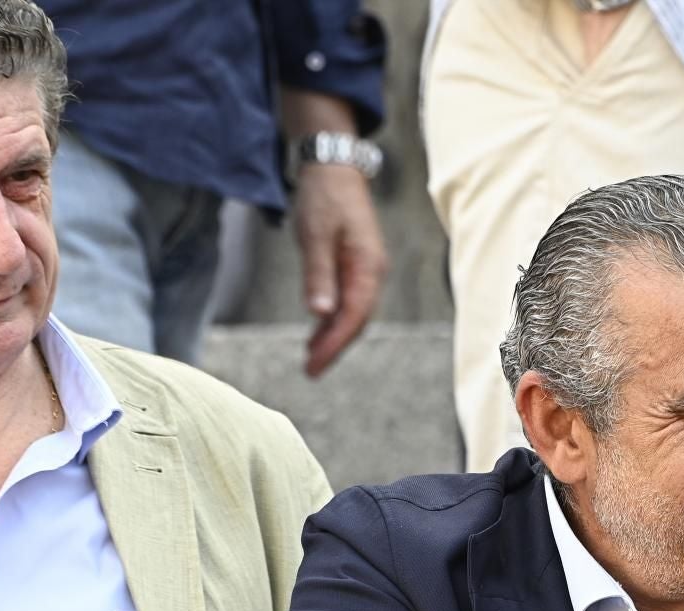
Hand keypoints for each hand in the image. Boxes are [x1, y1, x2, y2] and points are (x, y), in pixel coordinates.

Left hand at [293, 162, 387, 375]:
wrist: (334, 167)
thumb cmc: (324, 197)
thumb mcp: (315, 234)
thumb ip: (319, 274)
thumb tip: (320, 313)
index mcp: (368, 266)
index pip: (354, 315)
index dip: (335, 343)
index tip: (314, 364)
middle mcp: (373, 272)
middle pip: (357, 320)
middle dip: (335, 347)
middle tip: (311, 371)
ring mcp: (366, 269)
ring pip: (353, 313)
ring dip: (334, 336)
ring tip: (311, 358)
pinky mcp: (356, 265)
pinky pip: (348, 300)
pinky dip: (333, 319)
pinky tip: (318, 330)